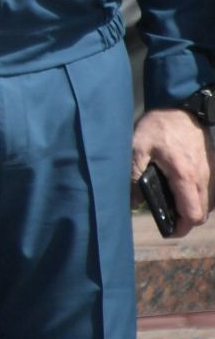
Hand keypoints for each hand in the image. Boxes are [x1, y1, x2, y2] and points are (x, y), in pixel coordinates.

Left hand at [133, 107, 211, 237]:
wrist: (181, 108)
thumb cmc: (158, 127)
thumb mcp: (137, 148)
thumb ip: (134, 175)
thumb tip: (133, 202)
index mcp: (185, 177)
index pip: (192, 214)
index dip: (181, 228)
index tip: (168, 230)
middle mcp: (203, 178)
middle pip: (202, 214)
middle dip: (186, 221)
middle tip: (168, 219)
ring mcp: (210, 173)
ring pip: (208, 204)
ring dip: (193, 210)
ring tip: (173, 206)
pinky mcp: (212, 167)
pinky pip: (209, 191)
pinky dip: (199, 198)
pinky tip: (182, 192)